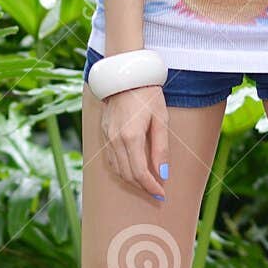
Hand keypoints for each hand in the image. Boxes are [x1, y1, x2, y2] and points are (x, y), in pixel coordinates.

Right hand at [100, 82, 169, 199]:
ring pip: (117, 170)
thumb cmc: (147, 94)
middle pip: (127, 175)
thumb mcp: (160, 118)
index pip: (140, 173)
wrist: (126, 74)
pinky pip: (111, 160)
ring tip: (146, 183)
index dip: (151, 187)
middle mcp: (116, 140)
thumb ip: (161, 148)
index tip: (162, 194)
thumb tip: (163, 174)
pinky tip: (132, 170)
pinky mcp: (103, 133)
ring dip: (132, 181)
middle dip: (142, 187)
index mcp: (131, 137)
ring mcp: (107, 137)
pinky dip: (121, 170)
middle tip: (157, 192)